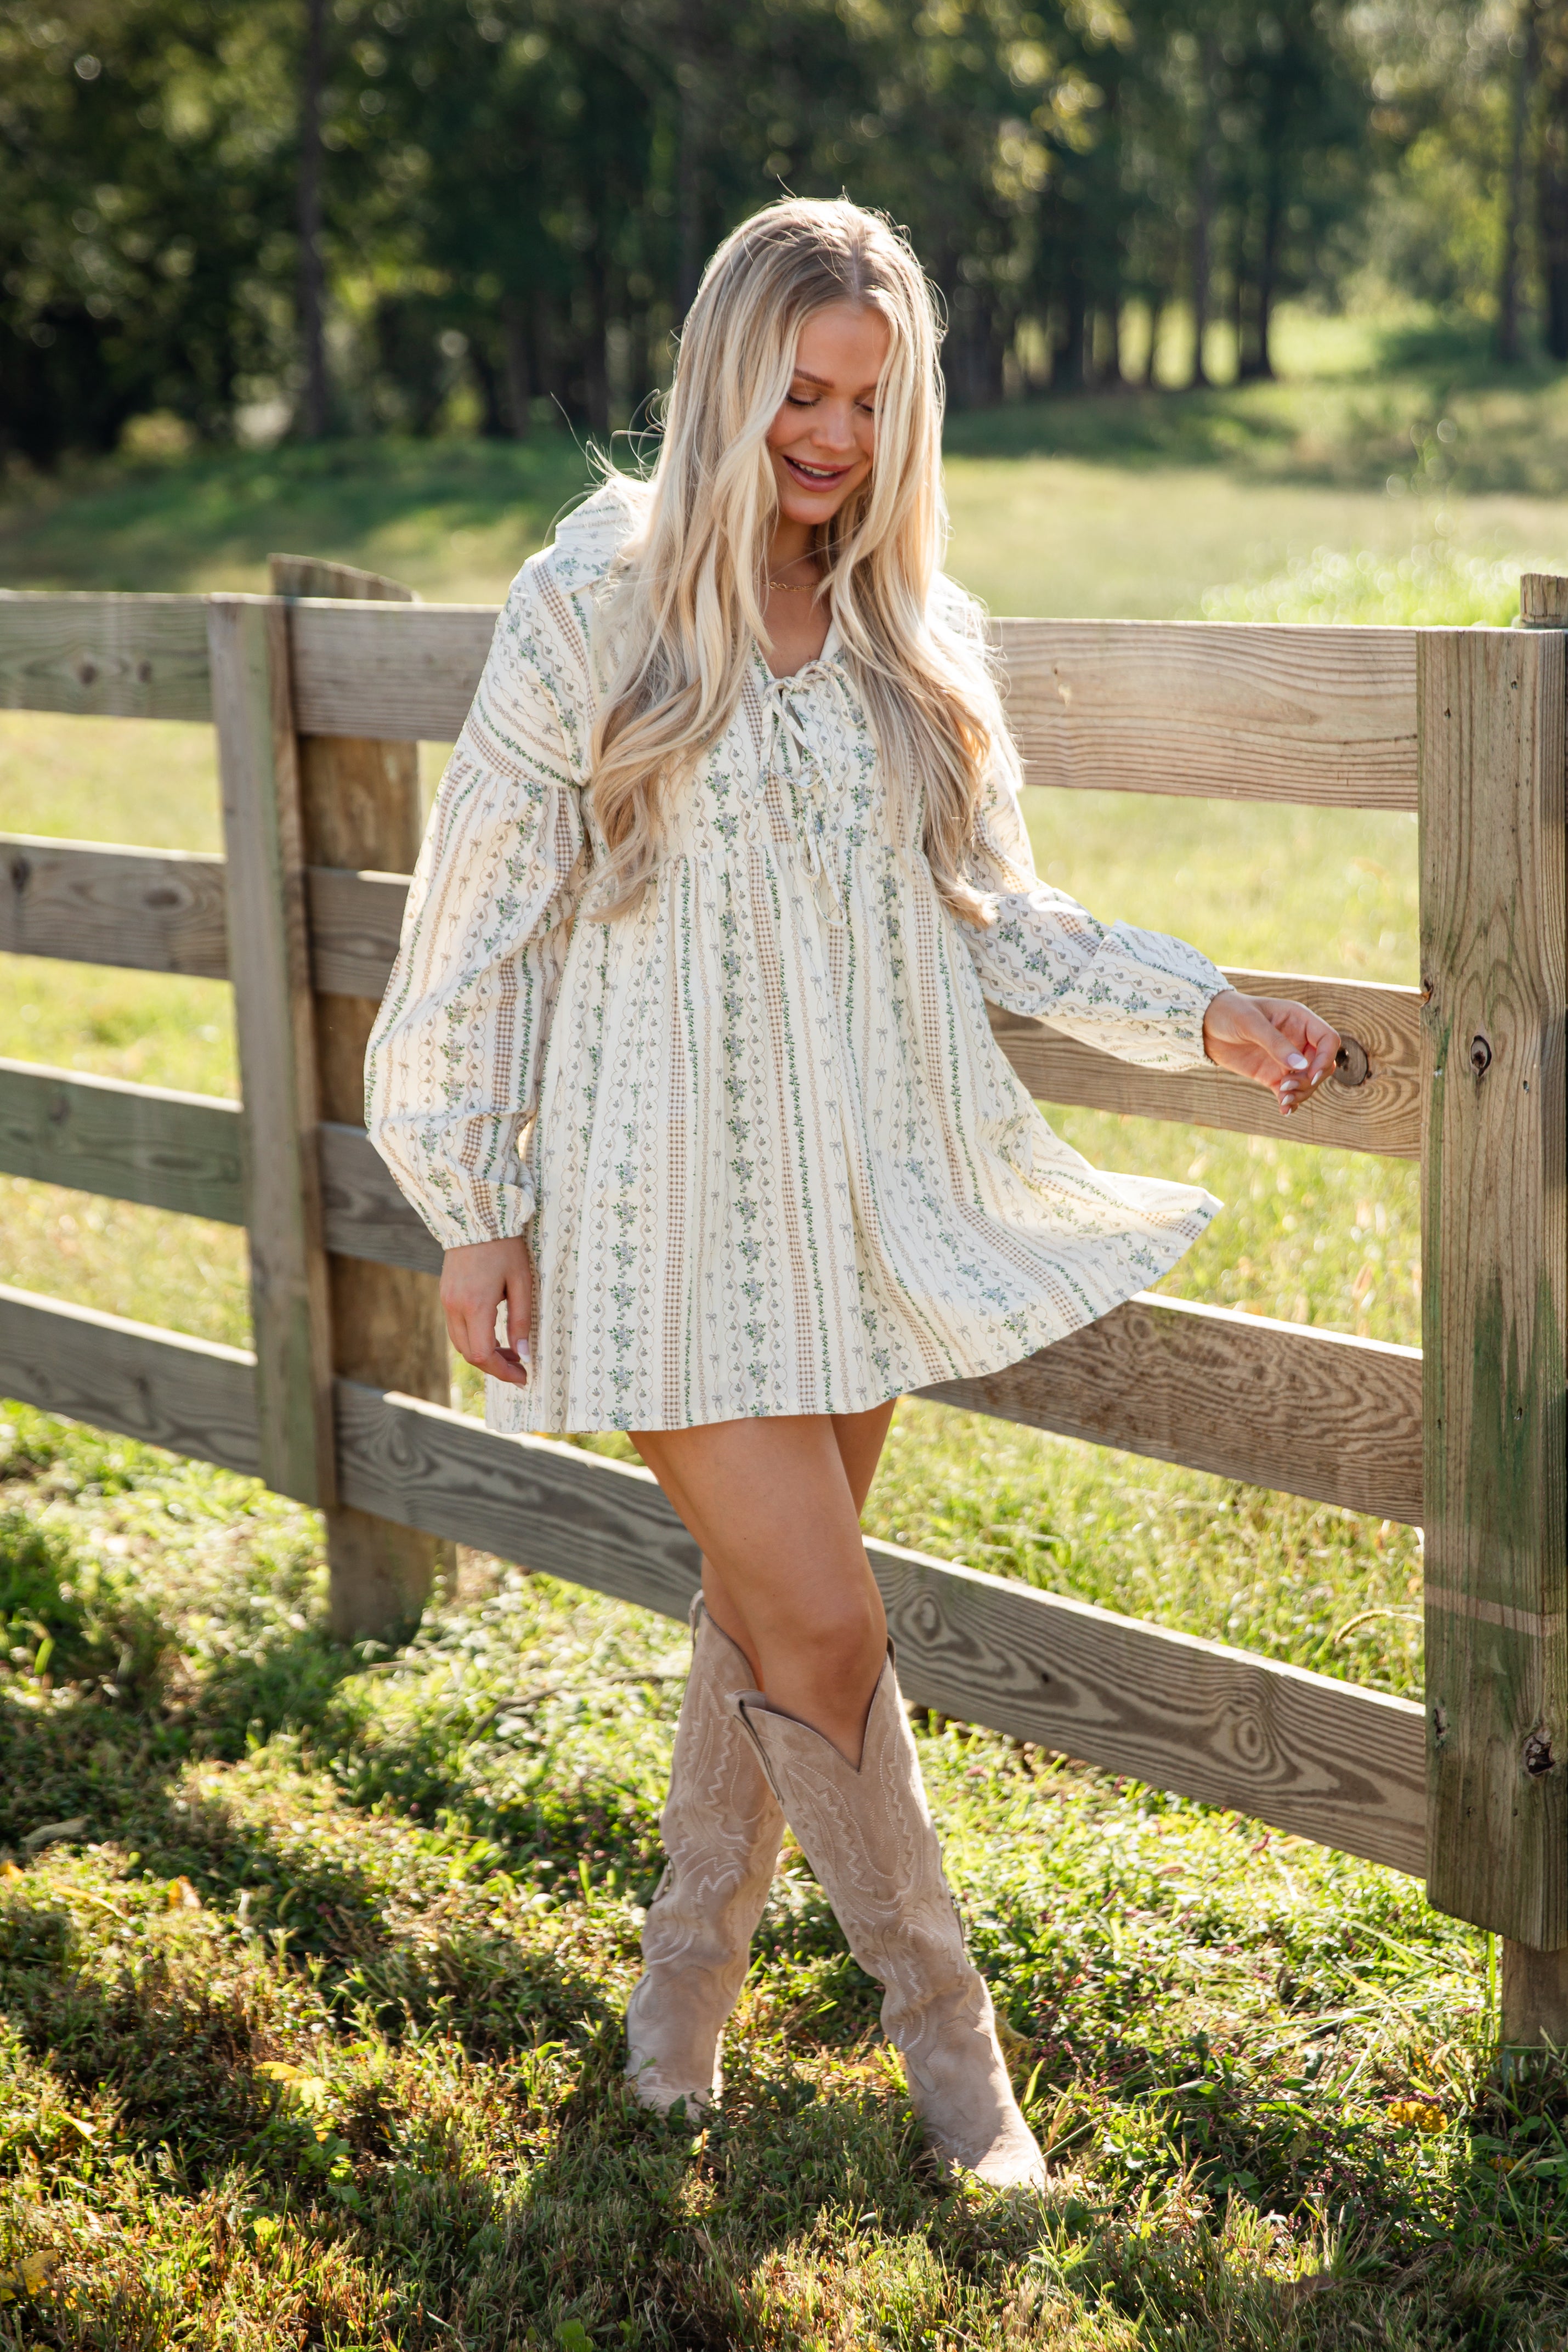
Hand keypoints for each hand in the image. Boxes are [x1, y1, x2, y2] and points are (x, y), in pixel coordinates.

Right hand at [441, 1235, 532, 1387]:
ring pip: (461, 1343)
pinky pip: (457, 1328)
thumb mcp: (522, 1282)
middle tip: (520, 1367)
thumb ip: (522, 1320)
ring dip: (484, 1353)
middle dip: (495, 1366)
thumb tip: (524, 1354)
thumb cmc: (504, 1247)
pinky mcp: (445, 1295)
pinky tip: (494, 1334)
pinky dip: (475, 1338)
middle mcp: (455, 1307)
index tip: (523, 1376)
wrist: (475, 1217)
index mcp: (475, 1305)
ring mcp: (446, 1301)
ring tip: (510, 1352)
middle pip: (470, 1354)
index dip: (503, 1371)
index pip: (483, 1355)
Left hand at [1201, 991, 1339, 1116]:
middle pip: (1322, 1065)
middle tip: (1286, 1087)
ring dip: (1301, 1093)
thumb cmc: (1228, 1012)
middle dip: (1310, 1080)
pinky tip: (1284, 1111)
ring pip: (1308, 1082)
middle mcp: (1298, 1040)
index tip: (1311, 1074)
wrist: (1204, 1024)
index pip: (1328, 1040)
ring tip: (1282, 1099)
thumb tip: (1301, 1066)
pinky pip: (1289, 1092)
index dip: (1325, 1058)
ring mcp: (1287, 1059)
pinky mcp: (1273, 1075)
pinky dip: (1290, 1102)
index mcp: (1300, 1020)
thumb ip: (1275, 1043)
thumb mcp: (1250, 1023)